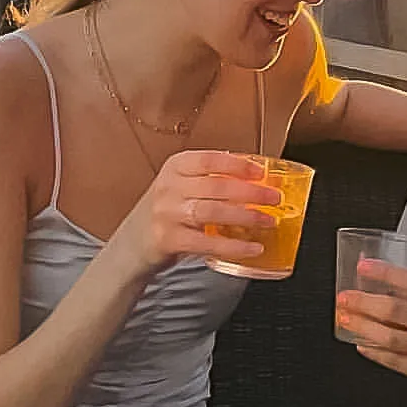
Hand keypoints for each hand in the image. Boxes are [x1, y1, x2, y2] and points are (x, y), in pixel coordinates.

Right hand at [129, 151, 279, 275]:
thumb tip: (257, 179)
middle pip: (216, 186)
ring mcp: (167, 214)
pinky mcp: (169, 240)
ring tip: (268, 220)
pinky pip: (207, 243)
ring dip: (246, 216)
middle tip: (274, 198)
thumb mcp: (182, 186)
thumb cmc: (167, 211)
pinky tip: (252, 247)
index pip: (209, 159)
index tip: (261, 172)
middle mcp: (169, 187)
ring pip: (213, 211)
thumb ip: (212, 179)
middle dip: (251, 192)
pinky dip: (234, 246)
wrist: (133, 243)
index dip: (238, 165)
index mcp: (175, 167)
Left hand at [336, 261, 406, 406]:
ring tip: (345, 320)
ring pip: (390, 337)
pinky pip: (396, 362)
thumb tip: (396, 292)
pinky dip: (376, 353)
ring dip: (363, 328)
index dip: (385, 273)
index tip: (363, 267)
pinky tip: (361, 346)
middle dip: (364, 303)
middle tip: (344, 297)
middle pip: (395, 310)